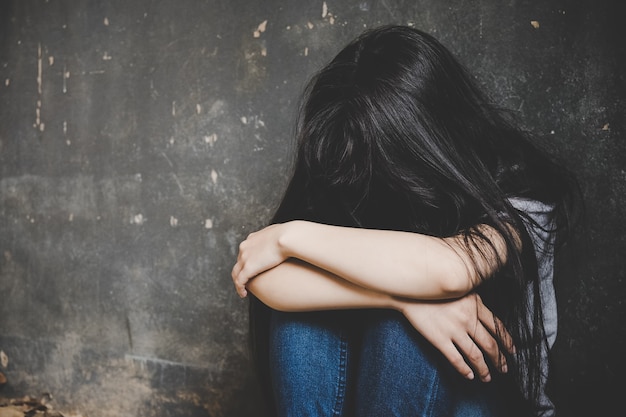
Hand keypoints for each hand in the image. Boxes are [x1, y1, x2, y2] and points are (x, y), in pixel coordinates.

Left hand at [231, 223, 289, 297]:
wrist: (287, 237)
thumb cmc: (289, 236)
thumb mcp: (279, 233)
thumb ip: (276, 238)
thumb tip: (284, 240)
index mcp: (252, 239)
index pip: (245, 252)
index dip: (247, 262)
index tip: (253, 269)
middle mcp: (244, 248)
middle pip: (239, 263)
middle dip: (241, 273)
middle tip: (247, 282)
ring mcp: (245, 258)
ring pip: (236, 273)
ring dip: (238, 283)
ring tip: (243, 291)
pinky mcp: (248, 268)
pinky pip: (240, 281)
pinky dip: (240, 289)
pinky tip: (244, 294)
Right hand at [395, 293, 513, 381]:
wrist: (410, 289)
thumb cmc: (435, 288)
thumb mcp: (460, 288)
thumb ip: (475, 302)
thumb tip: (487, 316)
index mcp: (476, 305)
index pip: (498, 327)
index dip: (507, 342)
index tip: (512, 351)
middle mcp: (468, 319)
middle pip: (490, 344)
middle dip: (499, 360)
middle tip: (503, 368)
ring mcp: (454, 330)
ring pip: (476, 355)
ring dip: (484, 369)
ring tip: (487, 377)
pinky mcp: (440, 339)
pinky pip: (456, 359)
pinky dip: (465, 370)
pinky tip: (469, 375)